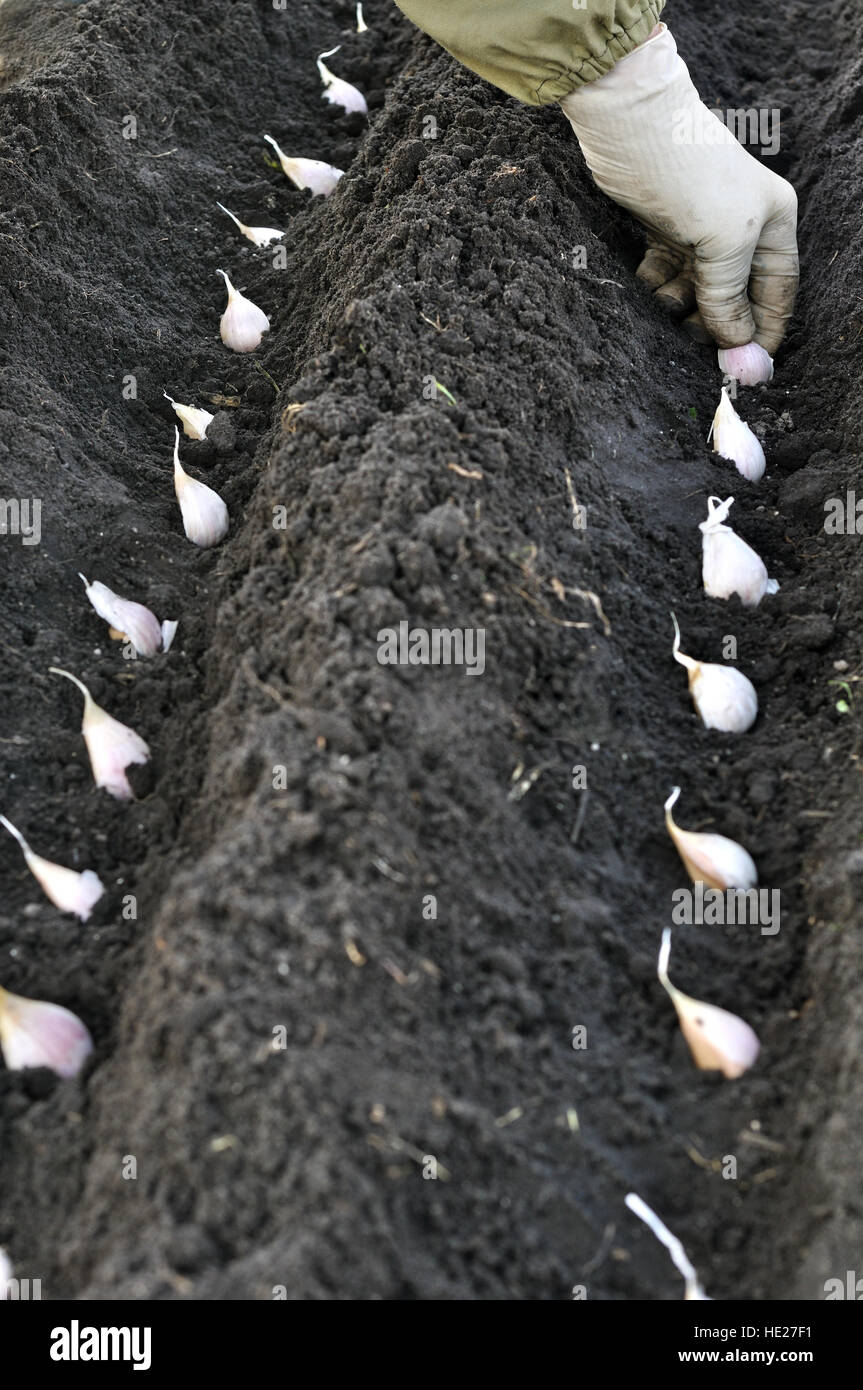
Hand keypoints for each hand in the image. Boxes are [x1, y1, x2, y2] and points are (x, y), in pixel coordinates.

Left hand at [560, 25, 797, 354]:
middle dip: (715, 323)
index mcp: (772, 224)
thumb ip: (730, 298)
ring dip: (679, 306)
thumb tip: (739, 347)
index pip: (778, 292)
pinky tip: (646, 282)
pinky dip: (655, 286)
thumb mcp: (723, 241)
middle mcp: (741, 228)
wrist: (628, 124)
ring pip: (696, 291)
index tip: (744, 369)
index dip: (764, 332)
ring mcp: (700, 230)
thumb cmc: (688, 174)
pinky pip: (664, 275)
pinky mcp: (662, 228)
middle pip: (734, 297)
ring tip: (664, 303)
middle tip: (692, 341)